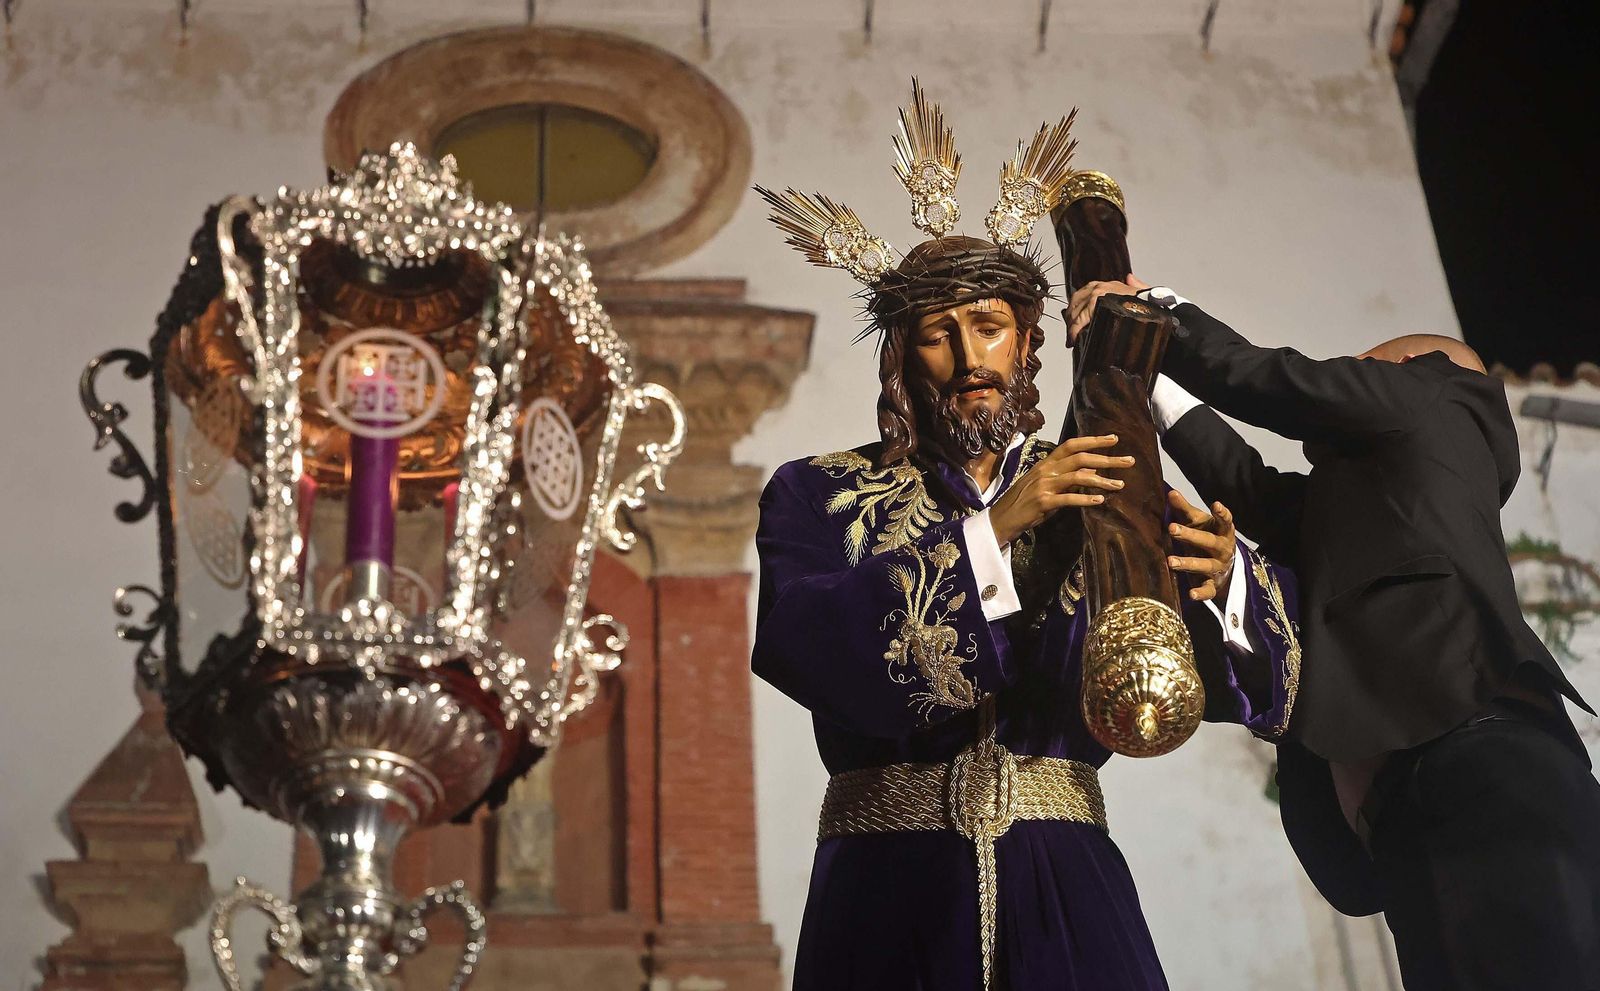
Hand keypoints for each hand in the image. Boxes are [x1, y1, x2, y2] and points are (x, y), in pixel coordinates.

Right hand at [988, 435, 1134, 546]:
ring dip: (1102, 481)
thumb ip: (1068, 477)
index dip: (1093, 440)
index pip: (1072, 445)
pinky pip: (1069, 498)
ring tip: (1120, 485)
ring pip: (1078, 477)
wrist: (1001, 519)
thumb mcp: (1047, 485)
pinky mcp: (1043, 502)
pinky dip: (1086, 499)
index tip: (1114, 439)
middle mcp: (1046, 470)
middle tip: (1129, 461)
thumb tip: (1094, 471)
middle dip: (1107, 459)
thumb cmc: (1025, 502)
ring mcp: (1044, 486)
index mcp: (1046, 463)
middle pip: (1080, 458)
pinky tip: (1100, 500)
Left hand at [1065, 273, 1152, 342]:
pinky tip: (1074, 337)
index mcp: (1106, 285)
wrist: (1155, 303)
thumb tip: (1130, 278)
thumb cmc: (1149, 301)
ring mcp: (1097, 293)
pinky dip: (1075, 329)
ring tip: (1072, 338)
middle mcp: (1099, 287)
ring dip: (1072, 326)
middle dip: (1071, 320)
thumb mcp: (1142, 290)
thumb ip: (1135, 284)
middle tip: (1071, 334)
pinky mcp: (1097, 302)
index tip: (1073, 321)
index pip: (1082, 296)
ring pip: (1076, 312)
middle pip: (1075, 304)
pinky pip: (1080, 318)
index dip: (1075, 310)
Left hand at [1167, 490, 1236, 602]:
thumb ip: (1185, 509)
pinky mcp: (1213, 584)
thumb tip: (1170, 492)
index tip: (1215, 505)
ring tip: (1170, 561)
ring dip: (1188, 563)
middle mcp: (1223, 549)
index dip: (1222, 514)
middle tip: (1172, 528)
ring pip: (1205, 565)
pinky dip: (1201, 593)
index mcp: (1222, 531)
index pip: (1225, 521)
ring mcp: (1219, 567)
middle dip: (1190, 535)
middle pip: (1209, 541)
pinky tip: (1191, 595)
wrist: (1223, 566)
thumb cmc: (1206, 536)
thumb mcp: (1198, 522)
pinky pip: (1208, 590)